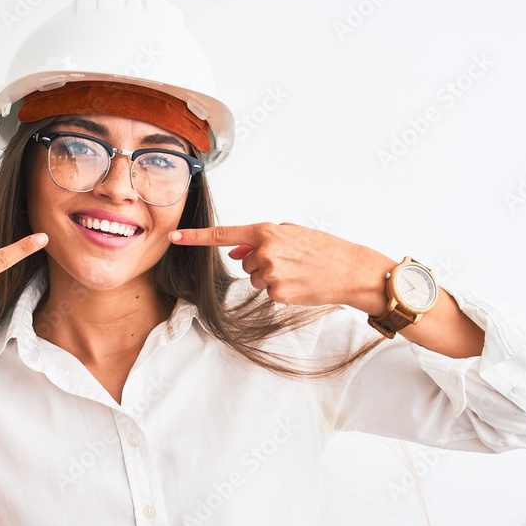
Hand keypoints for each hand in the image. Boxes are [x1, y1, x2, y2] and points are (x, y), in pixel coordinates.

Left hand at [170, 222, 392, 309]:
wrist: (351, 270)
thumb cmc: (323, 248)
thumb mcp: (292, 234)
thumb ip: (259, 241)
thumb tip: (233, 254)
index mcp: (267, 232)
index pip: (223, 235)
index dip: (196, 237)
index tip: (175, 237)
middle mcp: (265, 252)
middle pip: (244, 263)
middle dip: (261, 262)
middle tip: (290, 260)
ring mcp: (271, 274)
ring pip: (255, 279)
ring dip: (271, 276)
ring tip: (297, 271)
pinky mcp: (278, 293)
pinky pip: (268, 292)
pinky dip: (281, 289)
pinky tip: (300, 283)